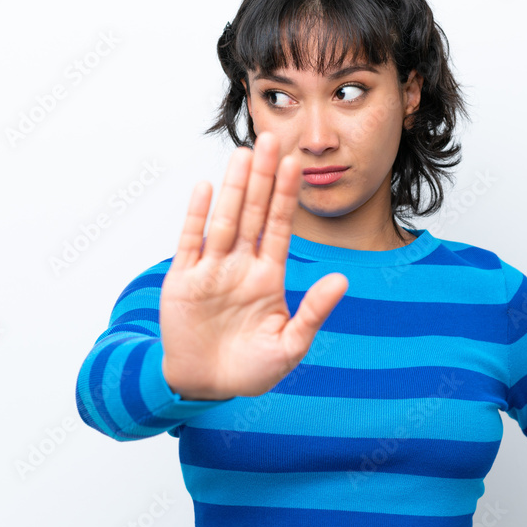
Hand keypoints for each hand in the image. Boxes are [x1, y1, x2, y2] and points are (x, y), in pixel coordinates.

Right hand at [160, 131, 348, 400]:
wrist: (206, 387)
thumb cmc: (251, 370)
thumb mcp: (290, 346)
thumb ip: (313, 312)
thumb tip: (342, 280)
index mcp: (267, 277)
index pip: (279, 227)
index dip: (286, 195)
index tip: (296, 164)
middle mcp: (240, 266)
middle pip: (253, 213)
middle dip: (262, 178)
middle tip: (270, 139)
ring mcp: (211, 270)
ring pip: (225, 220)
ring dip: (233, 188)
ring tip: (243, 154)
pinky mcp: (183, 281)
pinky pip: (191, 242)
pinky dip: (197, 216)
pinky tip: (206, 188)